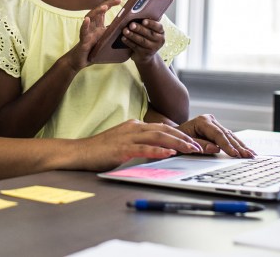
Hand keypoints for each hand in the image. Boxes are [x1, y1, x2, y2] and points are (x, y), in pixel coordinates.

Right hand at [65, 0, 119, 70]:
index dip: (110, 4)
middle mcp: (92, 26)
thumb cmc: (93, 50)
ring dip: (97, 12)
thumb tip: (126, 28)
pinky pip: (83, 32)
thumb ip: (112, 33)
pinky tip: (86, 20)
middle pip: (97, 12)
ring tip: (104, 7)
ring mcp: (87, 33)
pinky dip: (85, 25)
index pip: (103, 12)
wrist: (81, 61)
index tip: (119, 0)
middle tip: (116, 0)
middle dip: (106, 4)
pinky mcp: (83, 41)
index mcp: (98, 26)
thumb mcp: (105, 40)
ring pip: (90, 18)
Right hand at [74, 119, 204, 170]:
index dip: (181, 134)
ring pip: (157, 137)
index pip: (163, 128)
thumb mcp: (124, 142)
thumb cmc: (101, 150)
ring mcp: (127, 138)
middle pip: (164, 130)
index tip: (195, 142)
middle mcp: (133, 128)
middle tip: (200, 146)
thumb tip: (158, 148)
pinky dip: (158, 150)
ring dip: (177, 143)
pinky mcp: (121, 149)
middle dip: (185, 138)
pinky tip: (169, 153)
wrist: (79, 152)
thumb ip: (140, 142)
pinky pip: (143, 148)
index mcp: (135, 126)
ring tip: (191, 149)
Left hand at [120, 18, 165, 64]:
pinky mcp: (144, 54)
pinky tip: (124, 38)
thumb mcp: (149, 31)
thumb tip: (135, 13)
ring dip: (132, 35)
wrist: (145, 55)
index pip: (158, 27)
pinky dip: (129, 42)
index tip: (143, 21)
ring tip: (125, 31)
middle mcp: (159, 41)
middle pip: (149, 33)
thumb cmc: (146, 37)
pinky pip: (136, 47)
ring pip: (142, 41)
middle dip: (139, 29)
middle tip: (131, 25)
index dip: (151, 24)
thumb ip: (145, 24)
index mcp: (161, 32)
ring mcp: (152, 49)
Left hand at [176, 114, 255, 157]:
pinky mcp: (218, 130)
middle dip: (239, 147)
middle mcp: (210, 120)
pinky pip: (229, 137)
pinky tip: (247, 150)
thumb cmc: (177, 139)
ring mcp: (215, 124)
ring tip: (252, 154)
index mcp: (202, 121)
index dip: (227, 145)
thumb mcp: (185, 143)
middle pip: (227, 135)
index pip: (218, 134)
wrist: (173, 133)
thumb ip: (200, 145)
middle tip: (248, 156)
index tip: (235, 154)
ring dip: (242, 146)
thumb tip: (216, 148)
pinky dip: (238, 145)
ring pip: (231, 136)